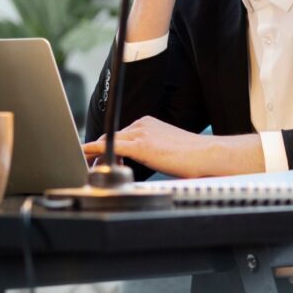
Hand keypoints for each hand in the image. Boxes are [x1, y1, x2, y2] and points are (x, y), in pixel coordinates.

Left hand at [82, 115, 206, 177]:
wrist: (207, 155)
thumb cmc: (192, 156)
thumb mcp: (166, 149)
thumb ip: (150, 151)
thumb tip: (143, 162)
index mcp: (149, 124)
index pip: (121, 134)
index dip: (108, 147)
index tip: (100, 157)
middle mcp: (142, 124)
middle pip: (111, 137)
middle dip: (99, 151)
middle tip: (92, 166)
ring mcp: (141, 133)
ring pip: (108, 142)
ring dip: (97, 155)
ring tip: (92, 168)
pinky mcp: (140, 145)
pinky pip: (110, 146)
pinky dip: (94, 150)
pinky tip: (86, 154)